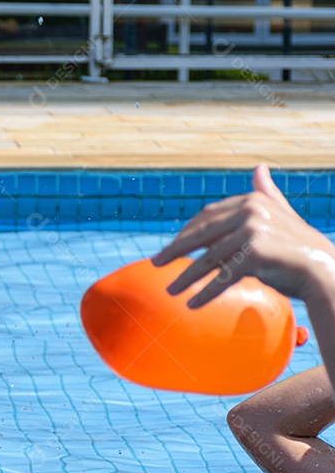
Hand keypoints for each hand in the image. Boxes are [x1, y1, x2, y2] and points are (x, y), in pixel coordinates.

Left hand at [152, 164, 334, 307]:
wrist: (323, 269)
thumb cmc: (298, 245)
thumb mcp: (280, 214)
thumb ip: (266, 194)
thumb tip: (259, 167)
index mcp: (252, 201)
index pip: (207, 216)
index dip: (187, 233)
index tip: (171, 246)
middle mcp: (250, 212)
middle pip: (201, 235)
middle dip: (175, 251)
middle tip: (155, 264)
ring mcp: (251, 232)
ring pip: (208, 260)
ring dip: (185, 278)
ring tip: (169, 291)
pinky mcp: (253, 254)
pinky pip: (222, 277)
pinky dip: (205, 293)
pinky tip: (191, 304)